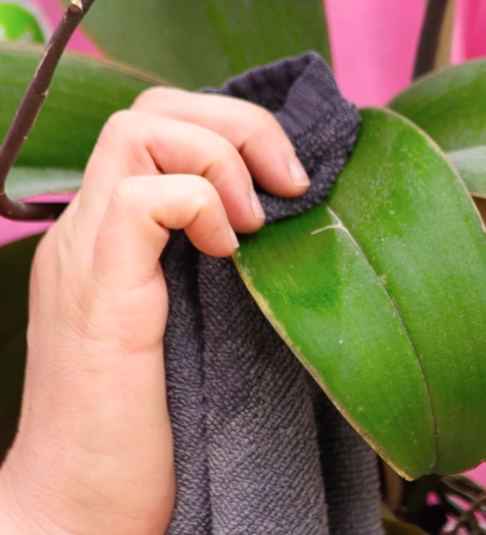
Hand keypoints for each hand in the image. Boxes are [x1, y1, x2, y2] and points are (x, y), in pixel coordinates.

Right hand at [0, 87, 308, 534]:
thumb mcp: (193, 326)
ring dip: (222, 157)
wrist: (80, 509)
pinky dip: (199, 204)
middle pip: (153, 106)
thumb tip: (289, 234)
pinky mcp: (100, 294)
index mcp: (113, 237)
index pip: (160, 125)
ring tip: (254, 223)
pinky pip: (139, 197)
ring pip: (141, 128)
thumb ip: (214, 270)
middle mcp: (90, 232)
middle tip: (289, 184)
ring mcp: (87, 257)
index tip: (288, 184)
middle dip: (238, 122)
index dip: (232, 129)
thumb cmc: (146, 430)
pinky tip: (227, 252)